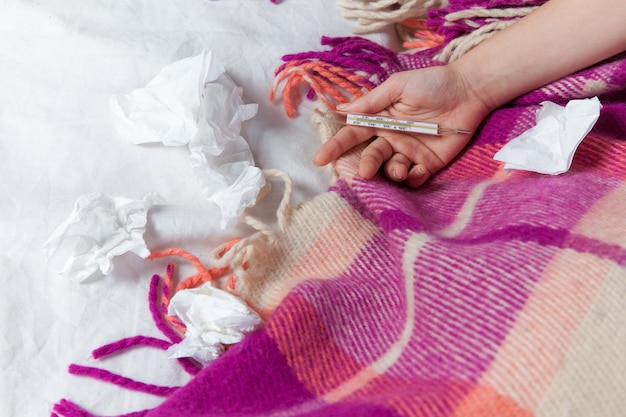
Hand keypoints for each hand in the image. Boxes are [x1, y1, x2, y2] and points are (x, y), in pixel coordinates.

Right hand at [313, 65, 490, 187]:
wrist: (468, 90)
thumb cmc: (431, 83)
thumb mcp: (397, 87)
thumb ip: (371, 102)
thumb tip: (341, 110)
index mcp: (379, 120)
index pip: (352, 135)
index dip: (335, 146)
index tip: (320, 159)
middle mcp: (391, 138)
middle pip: (370, 157)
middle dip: (366, 165)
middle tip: (367, 171)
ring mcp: (409, 152)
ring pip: (391, 170)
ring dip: (392, 172)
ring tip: (401, 168)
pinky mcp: (429, 163)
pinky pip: (415, 178)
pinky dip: (413, 179)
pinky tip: (418, 170)